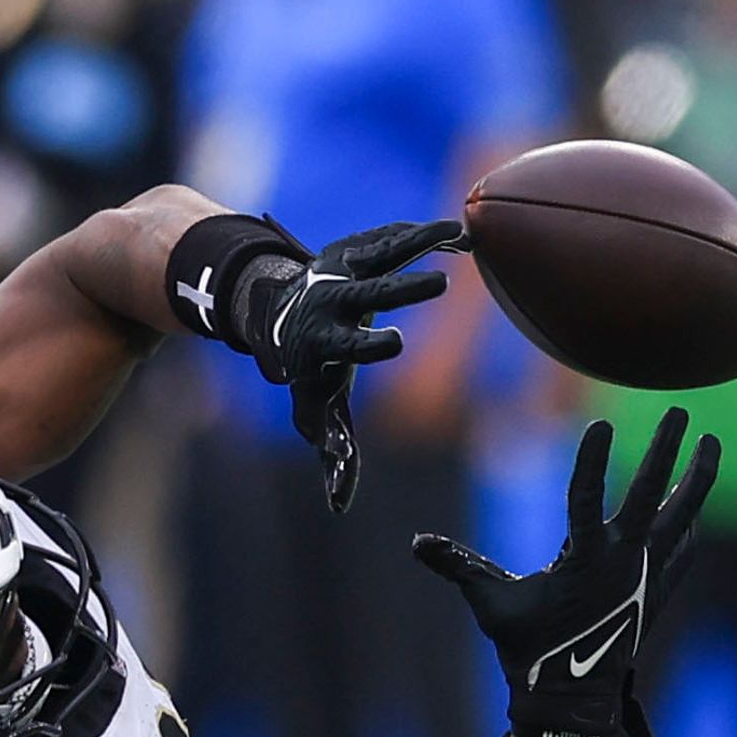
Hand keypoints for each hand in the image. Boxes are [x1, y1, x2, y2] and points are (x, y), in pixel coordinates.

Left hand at [199, 218, 460, 510]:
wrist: (277, 310)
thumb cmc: (308, 368)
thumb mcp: (317, 408)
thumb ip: (335, 450)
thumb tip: (339, 503)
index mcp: (325, 341)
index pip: (349, 344)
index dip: (370, 344)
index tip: (397, 342)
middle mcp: (334, 301)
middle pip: (371, 292)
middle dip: (404, 289)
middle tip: (440, 284)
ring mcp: (344, 270)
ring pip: (384, 253)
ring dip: (420, 244)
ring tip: (459, 235)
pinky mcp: (356, 247)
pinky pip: (391, 237)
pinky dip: (421, 234)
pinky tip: (459, 232)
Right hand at [413, 407, 717, 736]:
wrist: (572, 700)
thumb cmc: (529, 650)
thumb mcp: (491, 604)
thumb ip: (458, 566)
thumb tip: (417, 544)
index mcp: (582, 561)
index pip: (585, 498)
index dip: (591, 461)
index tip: (600, 426)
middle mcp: (622, 562)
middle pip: (650, 494)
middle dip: (664, 450)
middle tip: (678, 411)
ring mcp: (647, 575)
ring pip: (683, 516)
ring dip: (698, 477)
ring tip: (713, 443)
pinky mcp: (658, 591)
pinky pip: (684, 546)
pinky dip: (691, 521)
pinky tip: (695, 503)